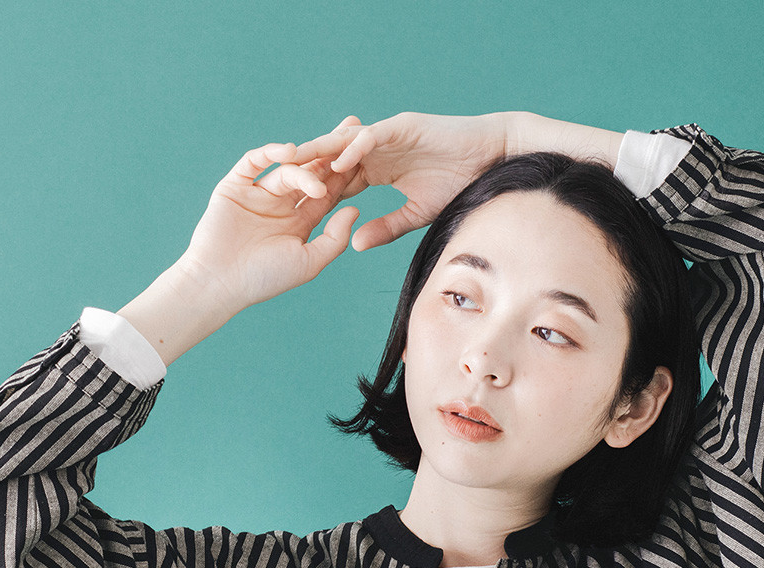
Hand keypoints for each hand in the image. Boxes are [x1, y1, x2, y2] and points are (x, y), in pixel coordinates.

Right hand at [177, 136, 365, 313]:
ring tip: (322, 166)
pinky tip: (289, 151)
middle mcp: (281, 204)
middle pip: (311, 172)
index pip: (328, 193)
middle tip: (354, 127)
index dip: (347, 175)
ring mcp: (258, 193)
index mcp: (300, 222)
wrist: (220, 283)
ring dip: (305, 166)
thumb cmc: (265, 279)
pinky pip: (253, 162)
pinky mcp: (235, 185)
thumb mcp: (308, 262)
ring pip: (286, 169)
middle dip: (331, 152)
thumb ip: (334, 238)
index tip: (368, 155)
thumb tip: (355, 209)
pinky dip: (269, 153)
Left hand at [286, 111, 514, 251]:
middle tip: (274, 186)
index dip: (315, 196)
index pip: (338, 182)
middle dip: (306, 172)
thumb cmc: (458, 185)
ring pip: (344, 143)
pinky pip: (372, 137)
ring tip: (293, 165)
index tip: (290, 215)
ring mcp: (387, 135)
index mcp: (377, 169)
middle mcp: (376, 149)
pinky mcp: (403, 126)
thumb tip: (355, 245)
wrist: (489, 160)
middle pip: (332, 160)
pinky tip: (337, 161)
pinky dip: (354, 147)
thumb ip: (385, 228)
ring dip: (319, 153)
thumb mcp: (415, 214)